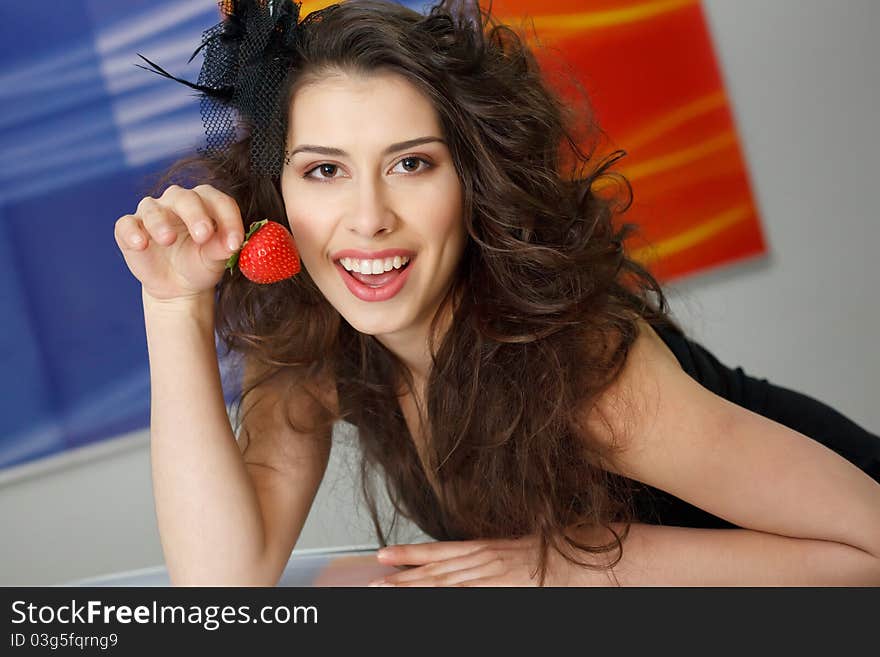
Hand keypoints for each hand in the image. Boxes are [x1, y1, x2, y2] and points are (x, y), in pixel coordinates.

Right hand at [114, 184, 243, 301]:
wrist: (177, 287)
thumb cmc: (200, 264)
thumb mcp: (214, 260)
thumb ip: (222, 249)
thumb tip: (231, 245)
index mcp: (205, 202)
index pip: (219, 201)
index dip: (229, 220)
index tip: (235, 243)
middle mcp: (177, 200)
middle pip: (185, 198)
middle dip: (195, 215)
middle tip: (203, 235)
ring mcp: (152, 213)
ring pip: (153, 208)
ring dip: (160, 223)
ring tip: (168, 240)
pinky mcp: (129, 229)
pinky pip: (126, 224)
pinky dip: (132, 232)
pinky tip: (140, 244)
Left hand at [369, 536, 596, 586]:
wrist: (580, 558)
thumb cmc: (551, 554)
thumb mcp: (512, 553)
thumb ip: (486, 560)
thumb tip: (465, 565)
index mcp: (484, 548)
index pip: (439, 551)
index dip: (410, 554)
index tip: (383, 554)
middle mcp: (484, 560)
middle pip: (435, 570)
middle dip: (403, 577)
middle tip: (374, 582)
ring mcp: (492, 577)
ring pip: (445, 584)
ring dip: (414, 588)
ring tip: (386, 590)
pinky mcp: (502, 589)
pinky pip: (467, 596)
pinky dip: (445, 599)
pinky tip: (428, 600)